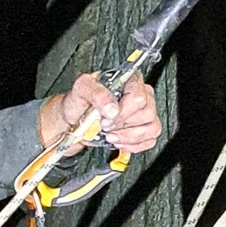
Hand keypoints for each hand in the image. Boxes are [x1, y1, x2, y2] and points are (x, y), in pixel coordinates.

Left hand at [41, 72, 160, 156]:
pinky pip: (150, 140)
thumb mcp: (81, 88)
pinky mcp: (144, 129)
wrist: (74, 117)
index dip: (122, 112)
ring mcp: (145, 112)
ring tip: (110, 135)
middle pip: (146, 114)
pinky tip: (119, 141)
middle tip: (105, 127)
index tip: (106, 118)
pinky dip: (133, 145)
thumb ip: (96, 93)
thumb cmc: (81, 101)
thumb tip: (111, 108)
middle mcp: (142, 94)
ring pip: (151, 128)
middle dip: (122, 125)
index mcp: (130, 80)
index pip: (138, 97)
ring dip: (127, 137)